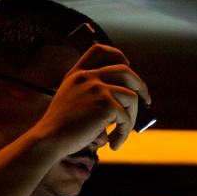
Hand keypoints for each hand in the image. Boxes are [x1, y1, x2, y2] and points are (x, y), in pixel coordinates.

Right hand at [33, 44, 150, 156]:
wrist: (49, 139)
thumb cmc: (62, 127)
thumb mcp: (73, 100)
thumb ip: (92, 93)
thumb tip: (127, 98)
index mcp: (78, 74)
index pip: (99, 51)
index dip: (117, 55)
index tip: (128, 65)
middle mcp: (88, 77)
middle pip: (125, 72)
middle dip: (141, 86)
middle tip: (147, 101)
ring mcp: (97, 88)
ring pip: (132, 98)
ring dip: (131, 119)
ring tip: (120, 134)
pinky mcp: (105, 104)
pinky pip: (126, 118)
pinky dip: (123, 134)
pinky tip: (113, 144)